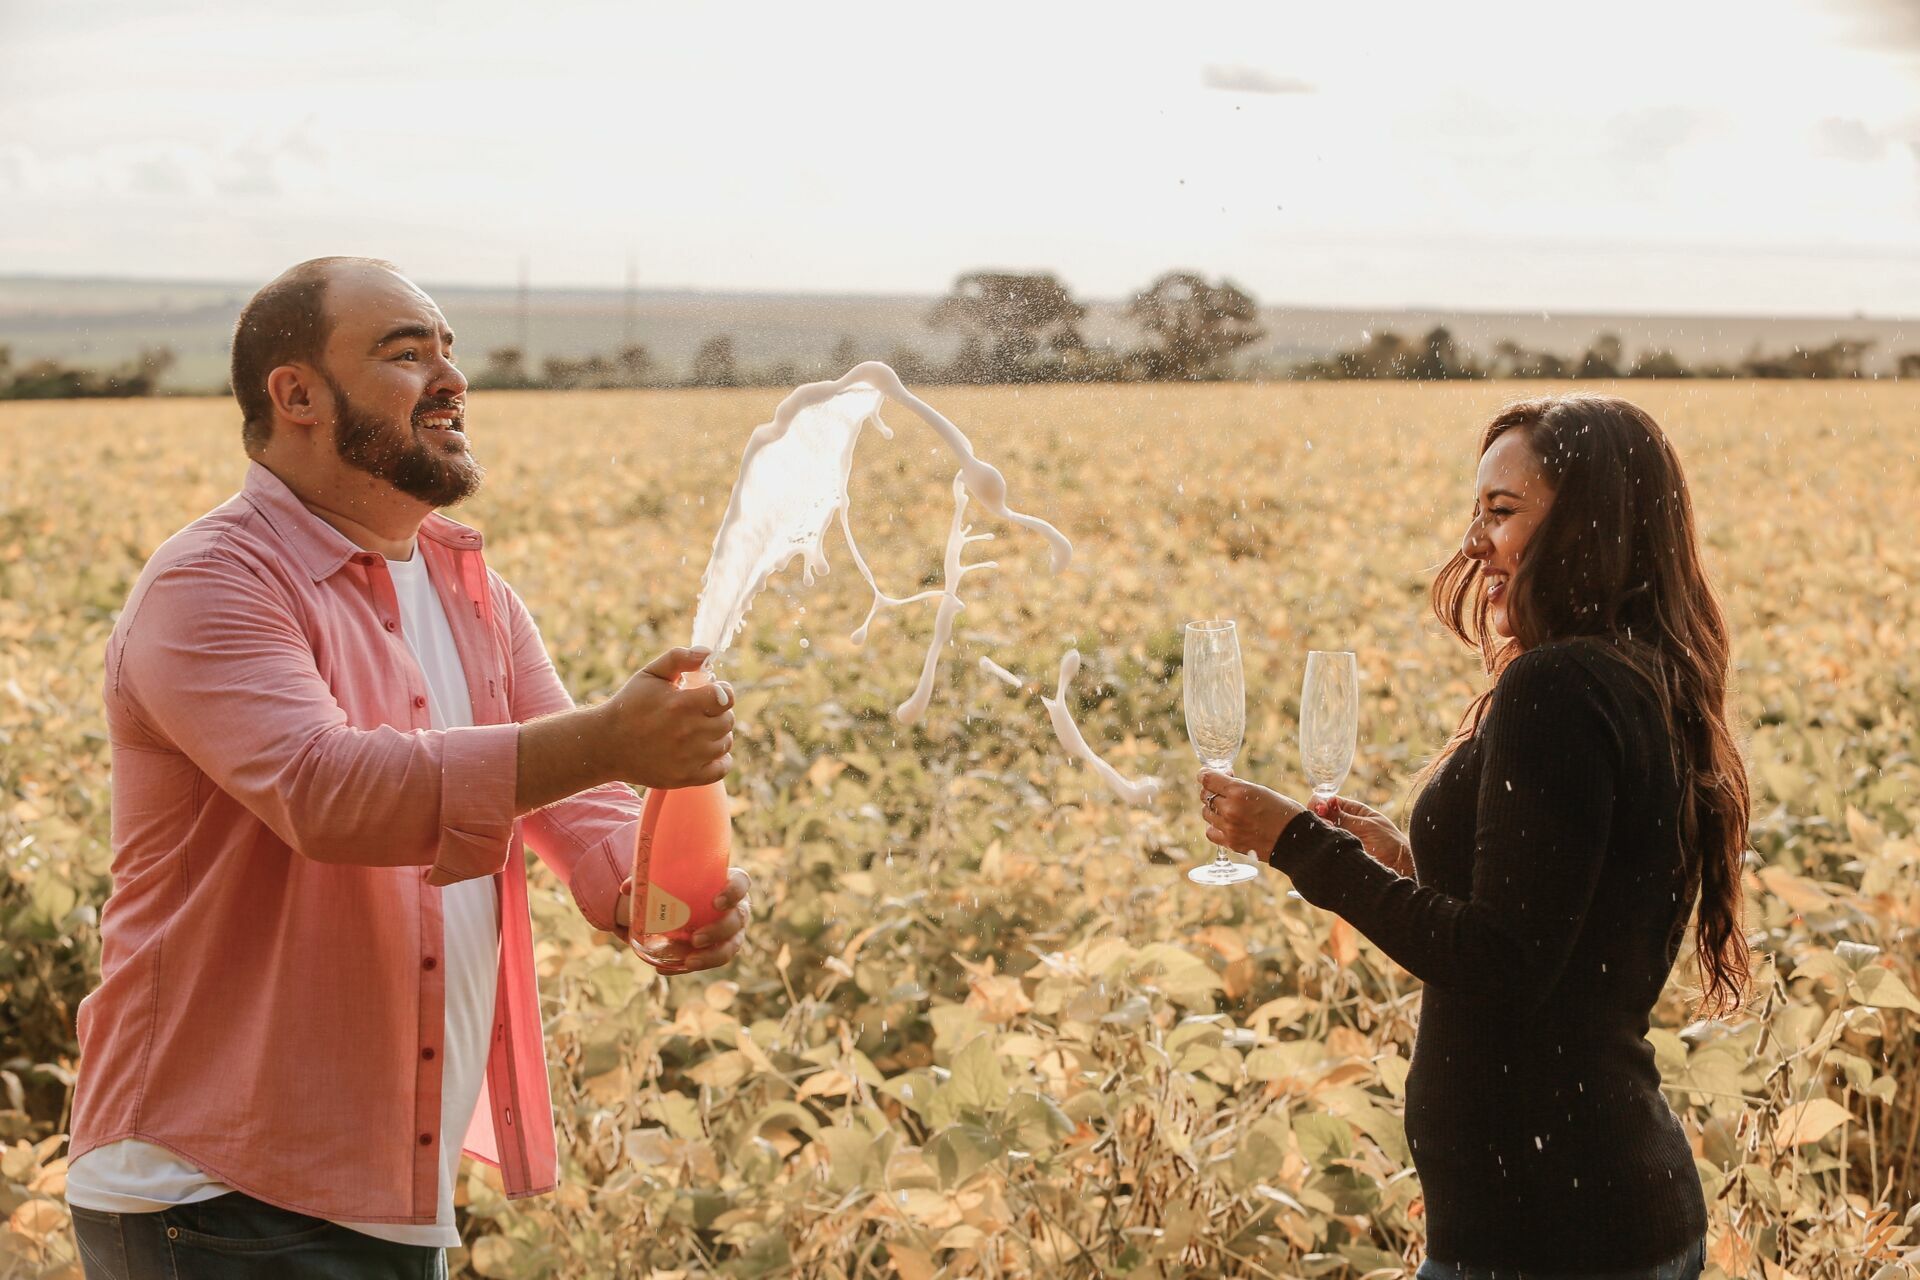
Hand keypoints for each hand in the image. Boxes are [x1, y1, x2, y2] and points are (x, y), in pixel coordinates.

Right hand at [601, 647, 734, 789]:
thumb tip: (708, 652)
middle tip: (701, 711)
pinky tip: (705, 750)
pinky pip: (722, 769)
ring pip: (725, 743)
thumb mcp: (651, 674)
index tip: (712, 692)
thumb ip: (679, 658)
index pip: (726, 697)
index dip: (723, 692)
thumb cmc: (630, 705)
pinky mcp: (686, 777)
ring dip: (718, 734)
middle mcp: (689, 732)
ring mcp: (689, 758)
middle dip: (719, 712)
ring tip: (698, 729)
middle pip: (728, 720)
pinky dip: (720, 760)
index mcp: (682, 704)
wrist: (607, 744)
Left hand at [616, 867, 751, 973]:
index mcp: (728, 883)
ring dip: (711, 955)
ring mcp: (733, 931)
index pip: (742, 883)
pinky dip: (693, 965)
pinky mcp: (721, 949)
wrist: (689, 903)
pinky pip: (713, 960)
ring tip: (689, 961)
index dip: (734, 892)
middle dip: (720, 930)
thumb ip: (650, 881)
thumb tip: (626, 888)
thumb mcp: (670, 879)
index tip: (716, 902)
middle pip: (738, 918)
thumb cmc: (686, 885)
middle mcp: (736, 908)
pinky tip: (670, 969)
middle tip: (696, 938)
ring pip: (732, 946)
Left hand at [1198, 769, 1307, 856]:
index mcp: (1240, 791)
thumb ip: (1239, 787)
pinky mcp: (1231, 843)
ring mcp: (1229, 827)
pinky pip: (1210, 832)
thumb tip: (1224, 780)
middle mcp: (1231, 809)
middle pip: (1205, 795)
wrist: (1297, 840)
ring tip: (1228, 808)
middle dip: (1212, 790)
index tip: (1208, 774)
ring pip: (1206, 813)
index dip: (1205, 774)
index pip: (1207, 778)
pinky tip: (1225, 824)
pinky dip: (1214, 826)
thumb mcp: (1262, 791)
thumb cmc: (1285, 812)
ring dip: (1213, 808)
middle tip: (1223, 791)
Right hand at [1312, 794, 1413, 875]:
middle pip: (1320, 816)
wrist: (1400, 868)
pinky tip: (1327, 845)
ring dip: (1321, 831)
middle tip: (1326, 823)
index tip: (1320, 809)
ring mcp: (1339, 839)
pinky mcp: (1337, 854)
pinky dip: (1322, 845)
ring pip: (1320, 832)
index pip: (1328, 801)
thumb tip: (1323, 802)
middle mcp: (1343, 824)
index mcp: (1353, 811)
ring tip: (1329, 836)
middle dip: (1318, 817)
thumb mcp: (1367, 826)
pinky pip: (1324, 848)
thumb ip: (1343, 817)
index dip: (1320, 803)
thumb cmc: (1390, 844)